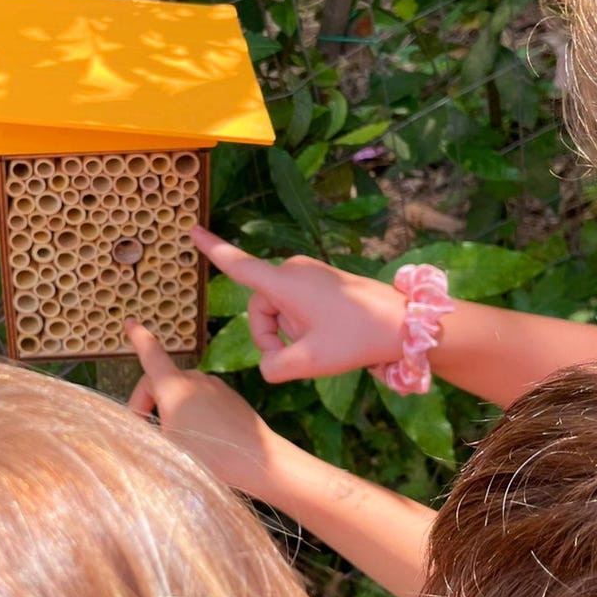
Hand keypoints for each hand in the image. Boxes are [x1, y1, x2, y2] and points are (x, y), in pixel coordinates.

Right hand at [126, 318, 278, 494]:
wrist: (257, 459)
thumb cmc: (208, 455)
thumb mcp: (166, 446)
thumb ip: (151, 431)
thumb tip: (150, 427)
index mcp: (174, 386)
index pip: (151, 355)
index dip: (139, 339)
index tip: (130, 322)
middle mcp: (195, 379)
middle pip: (162, 382)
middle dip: (149, 403)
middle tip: (147, 432)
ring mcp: (215, 386)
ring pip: (182, 392)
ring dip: (172, 410)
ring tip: (176, 441)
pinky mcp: (230, 397)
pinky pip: (202, 399)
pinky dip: (192, 412)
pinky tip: (200, 440)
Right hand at [191, 225, 406, 382]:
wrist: (405, 324)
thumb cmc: (358, 338)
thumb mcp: (310, 362)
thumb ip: (275, 367)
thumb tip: (270, 364)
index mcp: (284, 283)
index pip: (238, 265)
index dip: (212, 249)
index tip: (191, 229)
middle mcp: (292, 270)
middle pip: (259, 309)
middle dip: (272, 336)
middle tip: (303, 356)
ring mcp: (308, 274)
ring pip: (278, 311)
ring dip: (291, 333)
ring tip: (325, 342)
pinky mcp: (321, 281)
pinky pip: (295, 307)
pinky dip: (304, 326)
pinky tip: (330, 336)